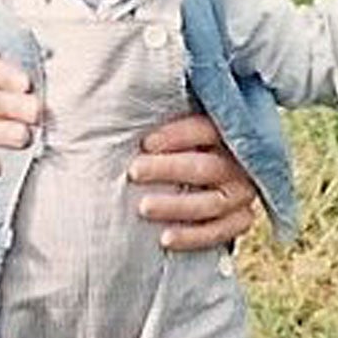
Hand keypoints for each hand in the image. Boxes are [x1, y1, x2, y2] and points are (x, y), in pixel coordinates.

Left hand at [130, 113, 261, 249]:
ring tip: (143, 208)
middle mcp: (240, 161)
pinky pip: (224, 231)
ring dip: (177, 206)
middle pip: (208, 167)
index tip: (146, 143)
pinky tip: (165, 239)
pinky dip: (196, 236)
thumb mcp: (164, 122)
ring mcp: (242, 191)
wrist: (194, 174)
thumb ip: (148, 113)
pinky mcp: (240, 217)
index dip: (178, 136)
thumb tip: (95, 99)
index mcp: (225, 130)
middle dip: (169, 169)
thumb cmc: (169, 142)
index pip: (207, 129)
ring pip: (214, 202)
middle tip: (134, 172)